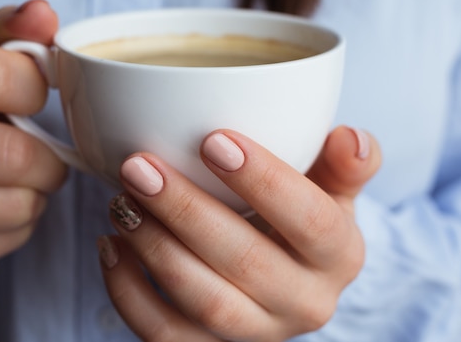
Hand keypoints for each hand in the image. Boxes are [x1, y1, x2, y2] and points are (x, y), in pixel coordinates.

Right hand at [0, 0, 66, 277]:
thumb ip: (15, 33)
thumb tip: (43, 14)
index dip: (36, 87)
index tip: (36, 93)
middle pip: (14, 156)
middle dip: (48, 157)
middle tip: (43, 152)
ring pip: (20, 204)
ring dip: (38, 192)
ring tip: (21, 177)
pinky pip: (9, 239)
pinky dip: (21, 223)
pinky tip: (1, 203)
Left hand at [99, 126, 380, 340]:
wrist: (282, 274)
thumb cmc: (295, 216)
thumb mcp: (329, 187)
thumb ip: (342, 164)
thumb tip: (351, 139)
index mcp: (339, 255)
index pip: (310, 220)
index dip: (263, 181)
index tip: (212, 140)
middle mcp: (305, 303)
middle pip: (246, 262)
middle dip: (186, 211)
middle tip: (139, 167)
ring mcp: (257, 333)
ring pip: (204, 302)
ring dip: (154, 248)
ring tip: (121, 201)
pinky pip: (165, 335)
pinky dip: (129, 292)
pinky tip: (109, 245)